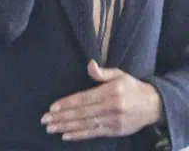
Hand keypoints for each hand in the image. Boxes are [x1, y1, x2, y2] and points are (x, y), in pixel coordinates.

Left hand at [41, 60, 165, 140]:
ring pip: (86, 124)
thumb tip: (90, 64)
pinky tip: (66, 135)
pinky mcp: (116, 131)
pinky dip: (79, 135)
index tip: (52, 107)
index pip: (84, 99)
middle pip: (82, 113)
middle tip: (45, 120)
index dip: (67, 103)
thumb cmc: (132, 87)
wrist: (155, 105)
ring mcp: (114, 121)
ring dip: (67, 127)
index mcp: (110, 92)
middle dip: (62, 117)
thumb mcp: (120, 74)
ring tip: (51, 128)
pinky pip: (94, 133)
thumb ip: (103, 72)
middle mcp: (111, 107)